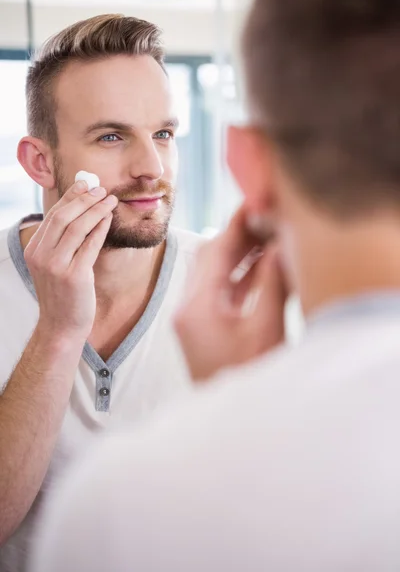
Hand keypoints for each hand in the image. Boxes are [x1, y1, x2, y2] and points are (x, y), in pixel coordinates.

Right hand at [24, 181, 117, 341]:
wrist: (62, 325)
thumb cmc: (64, 294)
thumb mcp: (55, 264)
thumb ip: (62, 241)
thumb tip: (81, 210)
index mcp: (34, 250)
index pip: (53, 215)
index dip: (70, 197)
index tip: (86, 184)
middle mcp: (41, 256)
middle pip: (63, 217)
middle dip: (84, 199)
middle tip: (102, 189)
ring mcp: (56, 266)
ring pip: (77, 228)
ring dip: (96, 210)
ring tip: (111, 201)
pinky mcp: (74, 276)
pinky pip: (90, 245)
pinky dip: (101, 229)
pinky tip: (109, 220)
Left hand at [174, 207, 287, 380]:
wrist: (228, 423)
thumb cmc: (246, 379)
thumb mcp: (265, 329)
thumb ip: (270, 284)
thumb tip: (278, 246)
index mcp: (196, 307)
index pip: (215, 252)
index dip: (236, 224)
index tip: (253, 202)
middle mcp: (189, 309)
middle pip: (210, 258)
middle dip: (237, 235)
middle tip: (263, 215)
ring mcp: (194, 319)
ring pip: (214, 273)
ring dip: (238, 254)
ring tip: (266, 235)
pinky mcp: (203, 328)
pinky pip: (219, 291)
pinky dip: (238, 276)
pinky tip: (259, 266)